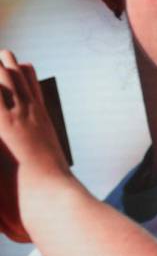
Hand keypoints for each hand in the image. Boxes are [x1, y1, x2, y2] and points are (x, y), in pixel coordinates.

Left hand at [0, 50, 73, 241]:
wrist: (53, 202)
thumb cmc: (48, 203)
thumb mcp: (48, 181)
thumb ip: (41, 174)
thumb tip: (43, 182)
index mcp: (43, 131)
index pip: (35, 98)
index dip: (27, 81)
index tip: (24, 67)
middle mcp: (35, 121)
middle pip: (21, 87)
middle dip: (11, 70)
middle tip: (7, 53)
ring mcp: (21, 122)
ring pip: (8, 86)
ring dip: (1, 71)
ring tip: (2, 54)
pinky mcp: (5, 128)